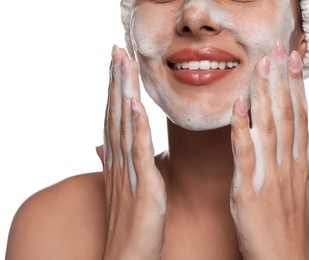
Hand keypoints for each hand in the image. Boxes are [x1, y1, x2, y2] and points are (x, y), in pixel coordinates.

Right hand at [101, 46, 166, 258]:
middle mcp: (119, 161)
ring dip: (123, 93)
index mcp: (118, 160)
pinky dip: (136, 128)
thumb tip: (101, 144)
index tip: (117, 63)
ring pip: (124, 125)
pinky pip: (138, 152)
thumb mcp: (123, 186)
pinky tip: (134, 106)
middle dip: (116, 81)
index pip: (115, 117)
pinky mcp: (144, 185)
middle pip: (116, 113)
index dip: (115, 89)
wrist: (129, 255)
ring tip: (121, 64)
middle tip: (116, 50)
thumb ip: (115, 161)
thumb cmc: (131, 221)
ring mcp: (129, 172)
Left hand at [230, 42, 308, 258]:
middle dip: (281, 80)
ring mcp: (270, 177)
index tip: (292, 62)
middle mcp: (289, 166)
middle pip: (286, 115)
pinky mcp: (249, 190)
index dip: (296, 88)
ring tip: (260, 65)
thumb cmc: (295, 230)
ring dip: (263, 94)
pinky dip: (241, 128)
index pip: (301, 117)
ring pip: (268, 128)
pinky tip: (238, 105)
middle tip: (277, 49)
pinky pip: (245, 154)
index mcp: (300, 165)